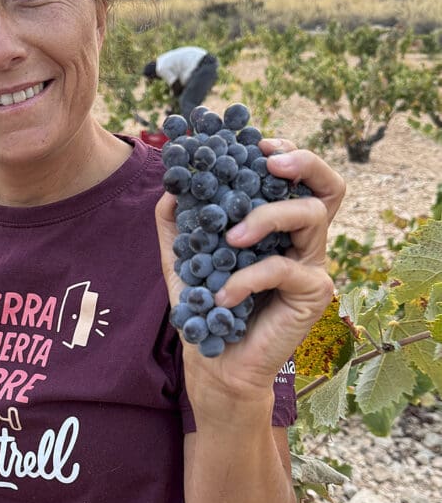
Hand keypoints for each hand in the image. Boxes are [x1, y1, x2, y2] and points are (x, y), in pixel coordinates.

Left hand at [155, 138, 344, 397]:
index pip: (296, 178)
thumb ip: (177, 221)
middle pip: (329, 187)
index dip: (285, 153)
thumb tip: (173, 183)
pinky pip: (283, 269)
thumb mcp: (181, 257)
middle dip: (305, 163)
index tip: (257, 143)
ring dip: (266, 217)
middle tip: (272, 162)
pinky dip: (246, 278)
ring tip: (230, 239)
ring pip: (311, 216)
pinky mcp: (314, 294)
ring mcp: (312, 265)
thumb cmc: (203, 306)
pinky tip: (221, 296)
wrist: (213, 359)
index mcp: (276, 225)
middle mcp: (301, 240)